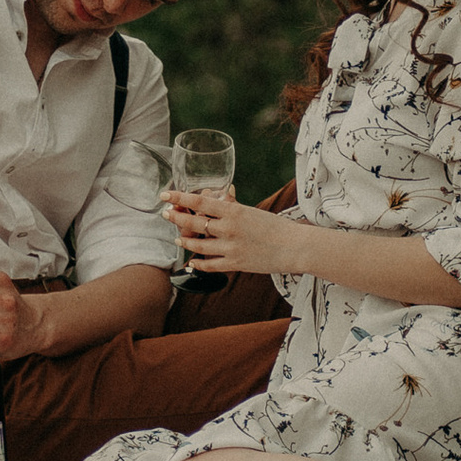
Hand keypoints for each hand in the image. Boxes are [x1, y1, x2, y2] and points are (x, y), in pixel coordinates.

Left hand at [162, 190, 301, 276]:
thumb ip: (232, 208)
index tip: (166, 195)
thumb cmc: (275, 226)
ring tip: (177, 238)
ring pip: (198, 246)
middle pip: (193, 223)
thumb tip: (218, 199)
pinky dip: (198, 263)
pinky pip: (210, 265)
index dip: (179, 197)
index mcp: (234, 211)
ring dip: (184, 242)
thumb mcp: (252, 211)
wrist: (294, 247)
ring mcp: (231, 248)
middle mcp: (229, 229)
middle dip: (176, 218)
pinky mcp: (235, 264)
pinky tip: (191, 261)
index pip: (200, 201)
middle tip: (166, 214)